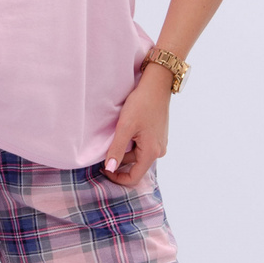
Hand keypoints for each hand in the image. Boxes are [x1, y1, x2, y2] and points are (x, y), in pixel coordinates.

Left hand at [101, 64, 172, 187]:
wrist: (157, 85)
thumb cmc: (142, 103)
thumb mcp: (125, 127)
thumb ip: (117, 150)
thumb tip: (110, 169)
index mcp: (151, 152)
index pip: (134, 178)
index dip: (117, 177)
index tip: (103, 168)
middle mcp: (158, 151)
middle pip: (135, 166)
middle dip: (119, 161)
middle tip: (103, 150)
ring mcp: (159, 144)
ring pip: (137, 156)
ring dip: (124, 151)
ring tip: (114, 136)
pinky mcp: (158, 136)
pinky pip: (142, 146)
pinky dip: (131, 143)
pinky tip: (125, 131)